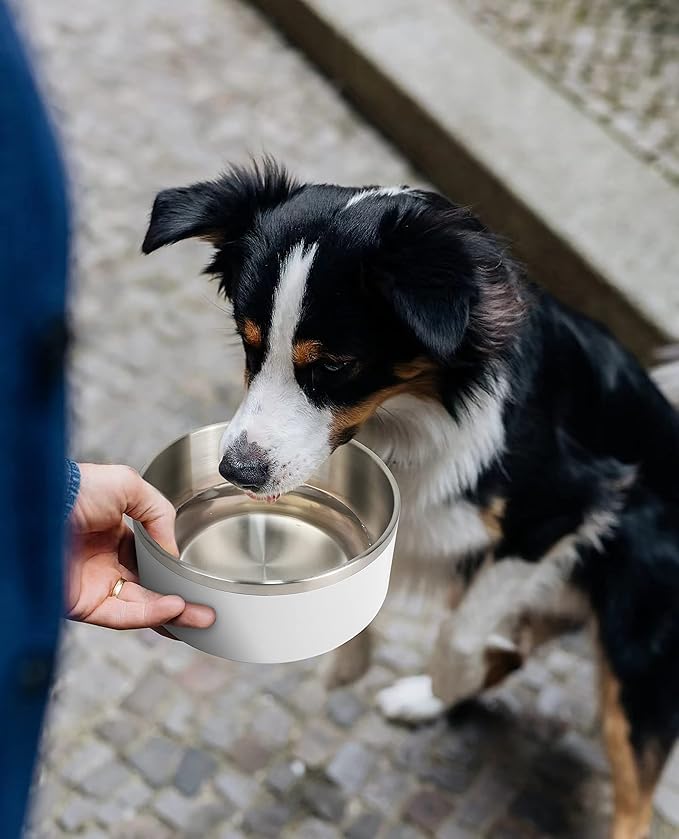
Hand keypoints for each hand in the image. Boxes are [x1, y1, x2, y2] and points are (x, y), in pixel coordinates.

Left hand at [66, 463, 214, 631]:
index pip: (149, 559)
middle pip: (150, 588)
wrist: (40, 504)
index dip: (173, 570)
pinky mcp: (83, 604)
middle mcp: (103, 563)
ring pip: (141, 606)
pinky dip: (150, 614)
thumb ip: (159, 513)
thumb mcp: (129, 485)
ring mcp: (94, 585)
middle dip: (181, 600)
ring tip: (202, 616)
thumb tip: (173, 550)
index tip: (197, 577)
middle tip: (208, 609)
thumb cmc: (76, 489)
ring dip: (173, 613)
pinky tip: (174, 607)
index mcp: (112, 534)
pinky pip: (122, 615)